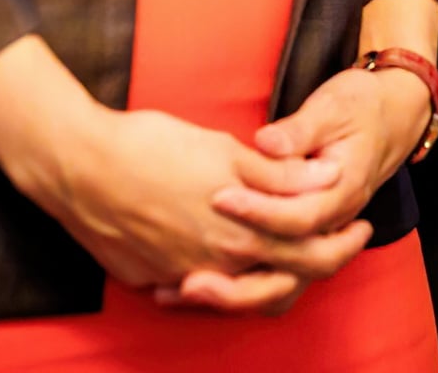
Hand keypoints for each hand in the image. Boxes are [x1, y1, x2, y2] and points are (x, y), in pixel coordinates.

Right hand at [0, 35, 364, 314]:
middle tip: (342, 240)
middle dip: (320, 261)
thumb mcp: (224, 150)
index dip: (341, 243)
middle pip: (283, 282)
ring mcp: (179, 276)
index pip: (310, 255)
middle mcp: (214, 266)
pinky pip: (195, 287)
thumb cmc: (152, 146)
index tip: (359, 227)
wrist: (78, 166)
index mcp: (240, 234)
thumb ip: (278, 174)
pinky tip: (221, 255)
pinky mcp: (149, 278)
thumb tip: (326, 178)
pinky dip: (217, 276)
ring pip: (238, 290)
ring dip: (268, 273)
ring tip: (283, 246)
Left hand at [166, 63, 431, 310]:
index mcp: (345, 190)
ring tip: (187, 289)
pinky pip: (275, 278)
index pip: (300, 217)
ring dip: (236, 295)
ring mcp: (320, 236)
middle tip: (191, 271)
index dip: (259, 212)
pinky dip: (239, 290)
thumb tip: (267, 143)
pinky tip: (196, 285)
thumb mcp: (333, 106)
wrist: (393, 115)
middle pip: (292, 268)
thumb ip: (300, 129)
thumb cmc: (360, 105)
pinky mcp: (304, 238)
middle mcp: (335, 223)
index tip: (219, 197)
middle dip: (239, 273)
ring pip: (284, 286)